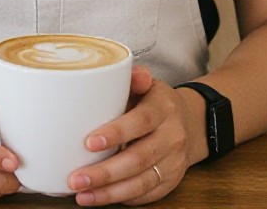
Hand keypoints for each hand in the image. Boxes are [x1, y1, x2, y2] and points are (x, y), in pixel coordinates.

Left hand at [67, 66, 205, 205]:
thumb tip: (114, 69)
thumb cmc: (156, 102)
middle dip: (105, 172)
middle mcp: (172, 136)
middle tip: (75, 178)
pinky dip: (123, 198)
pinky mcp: (172, 181)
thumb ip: (132, 77)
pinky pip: (147, 195)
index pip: (141, 121)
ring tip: (82, 195)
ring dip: (109, 192)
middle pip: (139, 159)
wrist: (191, 123)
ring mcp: (174, 161)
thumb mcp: (148, 84)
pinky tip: (100, 197)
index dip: (116, 133)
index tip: (89, 142)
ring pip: (142, 182)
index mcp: (163, 108)